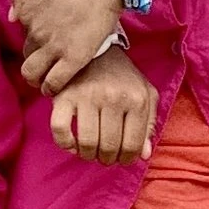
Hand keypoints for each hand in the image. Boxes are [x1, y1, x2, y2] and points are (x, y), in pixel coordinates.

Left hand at [11, 0, 126, 93]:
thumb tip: (12, 17)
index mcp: (27, 14)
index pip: (24, 35)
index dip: (36, 41)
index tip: (47, 42)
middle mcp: (37, 32)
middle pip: (27, 56)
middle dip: (34, 62)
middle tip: (47, 64)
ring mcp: (54, 46)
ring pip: (32, 73)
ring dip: (37, 80)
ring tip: (46, 82)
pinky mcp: (72, 58)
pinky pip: (53, 82)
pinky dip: (51, 88)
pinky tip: (54, 89)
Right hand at [49, 49, 158, 163]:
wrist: (97, 48)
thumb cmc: (123, 76)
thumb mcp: (145, 93)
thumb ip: (149, 123)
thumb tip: (144, 154)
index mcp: (136, 99)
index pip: (132, 145)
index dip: (127, 159)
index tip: (121, 158)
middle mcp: (113, 98)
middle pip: (109, 147)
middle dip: (107, 159)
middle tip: (104, 155)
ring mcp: (87, 96)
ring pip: (86, 143)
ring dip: (88, 155)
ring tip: (90, 151)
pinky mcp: (65, 95)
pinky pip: (60, 129)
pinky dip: (65, 143)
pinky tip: (72, 144)